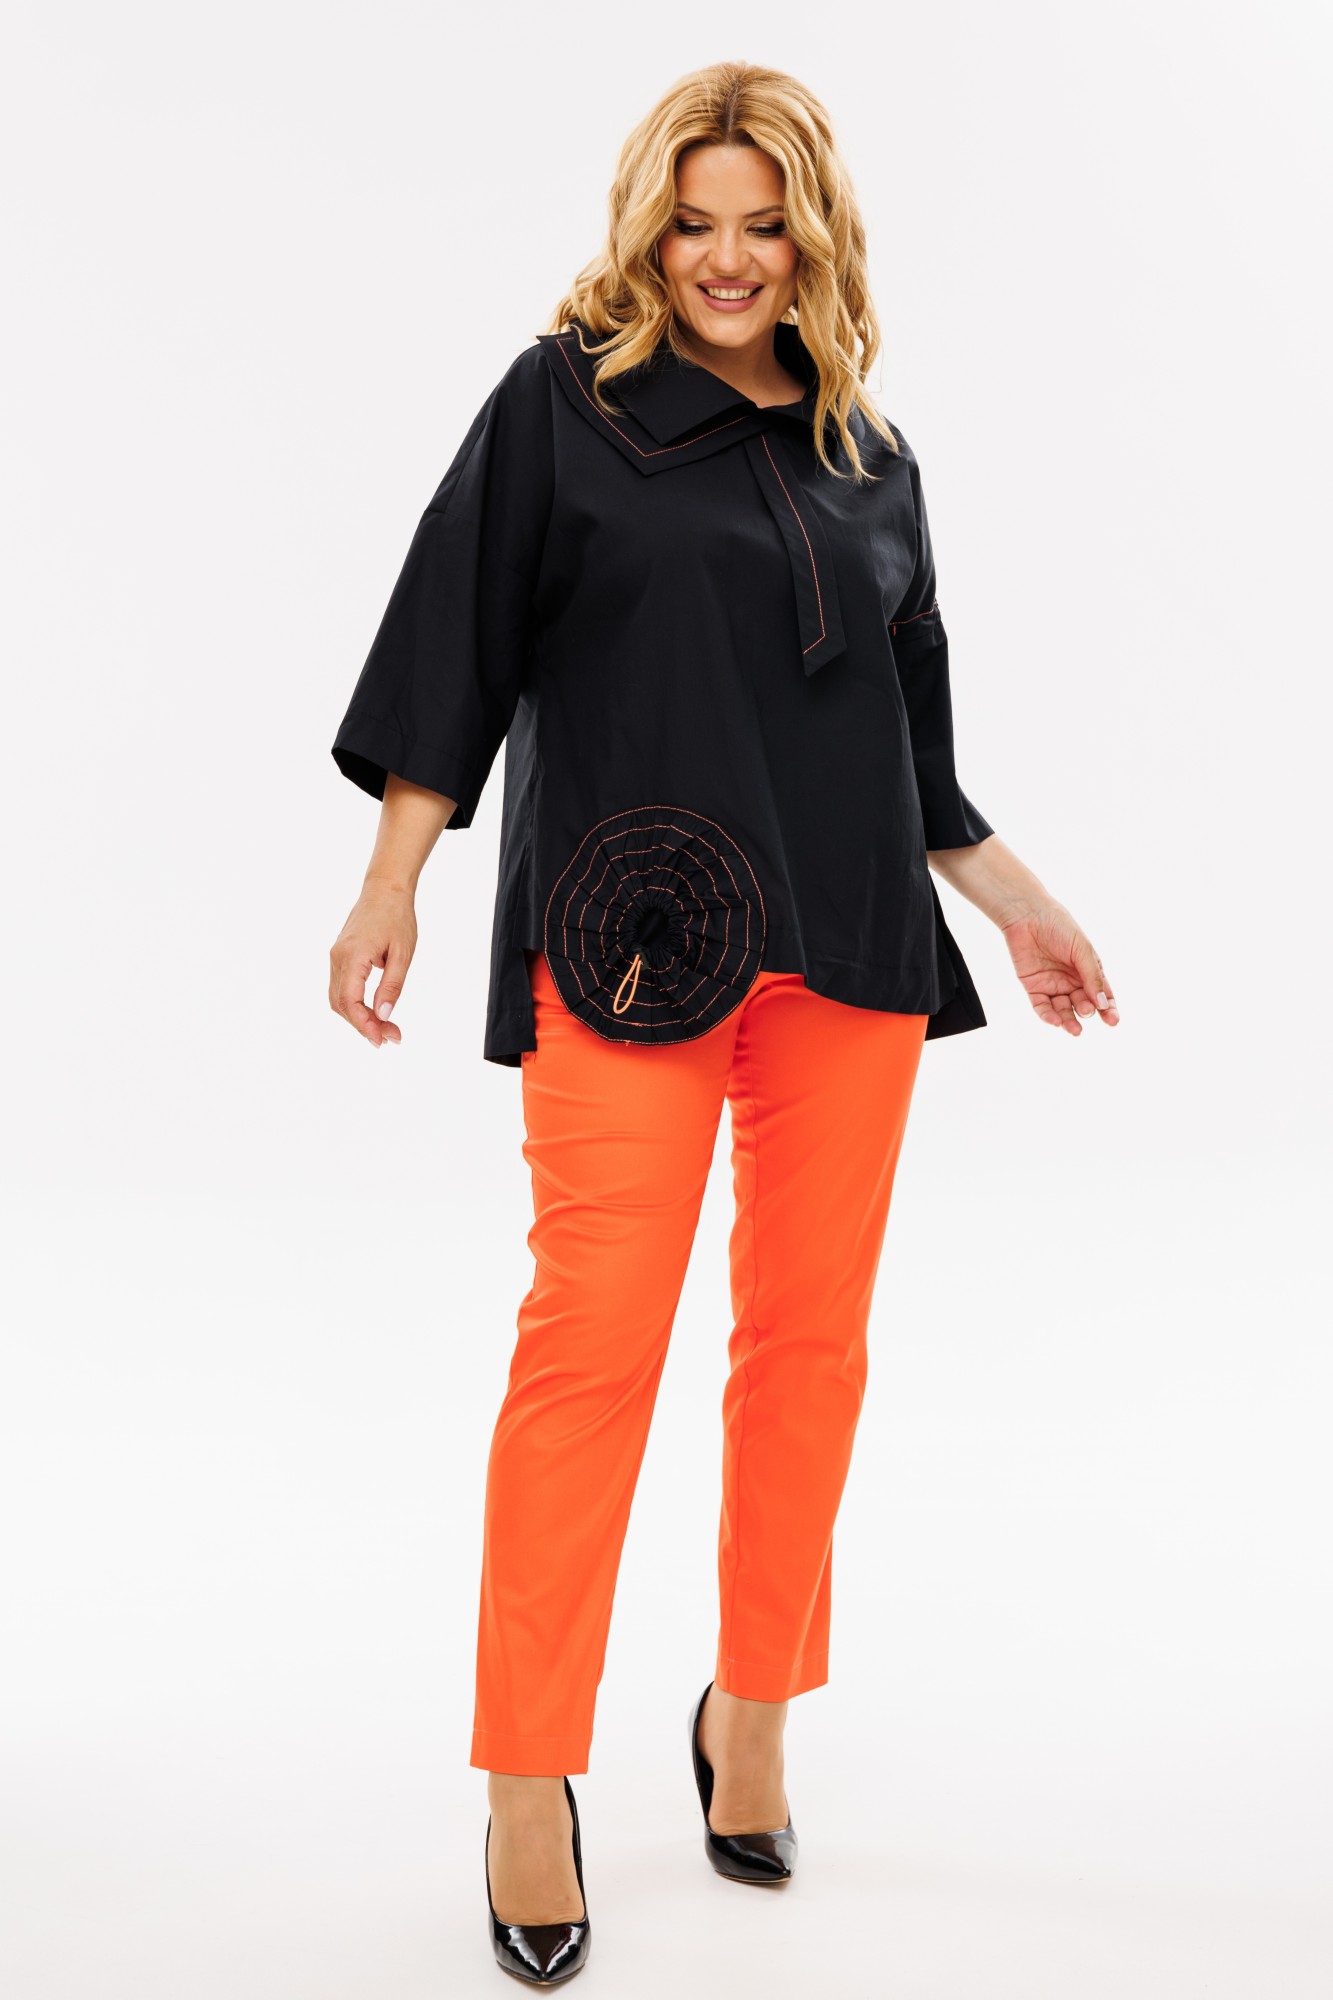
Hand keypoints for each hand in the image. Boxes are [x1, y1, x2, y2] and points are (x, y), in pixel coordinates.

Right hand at [329, 883, 416, 1045]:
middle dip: (364, 1025)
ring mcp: (336, 957)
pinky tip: (373, 1013)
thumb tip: (384, 1015)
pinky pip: (341, 988)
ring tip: (386, 1029)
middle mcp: (338, 957)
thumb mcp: (403, 953)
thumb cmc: (397, 917)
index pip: (350, 1000)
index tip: (382, 1040)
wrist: (385, 890)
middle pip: (341, 1004)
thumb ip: (392, 986)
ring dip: (359, 1017)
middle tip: (391, 1037)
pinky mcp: (340, 957)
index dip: (364, 1024)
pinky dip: (355, 1004)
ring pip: (339, 998)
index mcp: (353, 955)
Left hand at [999, 902, 1119, 1035]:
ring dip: (1069, 1021)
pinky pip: (1042, 1007)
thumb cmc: (1059, 927)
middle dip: (1088, 1012)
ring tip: (1075, 1029)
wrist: (1028, 916)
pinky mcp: (1034, 987)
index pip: (1102, 995)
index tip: (1113, 1021)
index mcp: (1088, 971)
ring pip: (1063, 1010)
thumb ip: (1092, 976)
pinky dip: (1048, 1016)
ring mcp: (1053, 985)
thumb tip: (1102, 1004)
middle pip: (1083, 1005)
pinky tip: (1055, 1021)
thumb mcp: (1082, 950)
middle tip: (1088, 1012)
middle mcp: (1072, 981)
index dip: (1109, 1009)